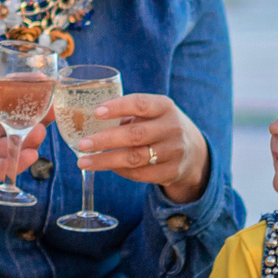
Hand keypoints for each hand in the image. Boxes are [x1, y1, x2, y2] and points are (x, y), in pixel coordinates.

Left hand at [0, 78, 44, 194]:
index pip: (5, 92)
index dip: (26, 87)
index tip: (46, 82)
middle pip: (16, 120)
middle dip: (35, 116)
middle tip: (50, 114)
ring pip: (12, 145)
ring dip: (28, 141)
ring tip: (37, 135)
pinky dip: (14, 164)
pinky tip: (26, 157)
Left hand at [71, 92, 209, 202]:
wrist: (194, 152)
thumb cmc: (159, 126)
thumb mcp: (153, 113)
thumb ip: (127, 114)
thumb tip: (87, 120)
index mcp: (164, 107)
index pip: (140, 104)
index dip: (118, 107)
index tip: (96, 112)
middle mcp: (172, 128)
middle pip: (135, 135)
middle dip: (105, 140)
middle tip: (83, 144)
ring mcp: (174, 152)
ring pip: (135, 158)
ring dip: (106, 160)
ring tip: (84, 161)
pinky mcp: (171, 172)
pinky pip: (140, 174)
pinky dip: (120, 171)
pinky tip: (106, 167)